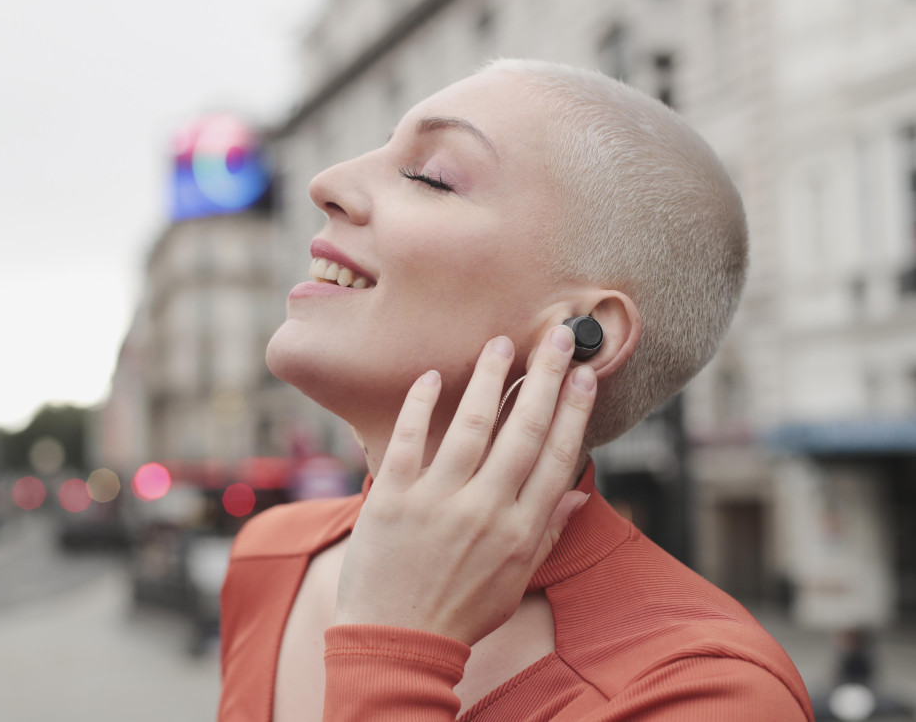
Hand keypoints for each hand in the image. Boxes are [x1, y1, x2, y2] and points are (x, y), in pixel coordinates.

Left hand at [334, 326, 596, 646]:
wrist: (396, 639)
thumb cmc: (460, 611)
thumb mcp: (516, 582)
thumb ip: (547, 532)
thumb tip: (579, 492)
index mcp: (520, 531)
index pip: (557, 458)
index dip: (574, 411)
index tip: (585, 375)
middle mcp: (485, 510)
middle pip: (523, 431)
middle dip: (545, 378)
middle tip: (558, 336)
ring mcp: (436, 501)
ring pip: (471, 426)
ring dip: (489, 379)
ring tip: (501, 344)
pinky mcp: (391, 497)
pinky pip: (408, 440)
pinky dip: (420, 406)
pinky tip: (432, 376)